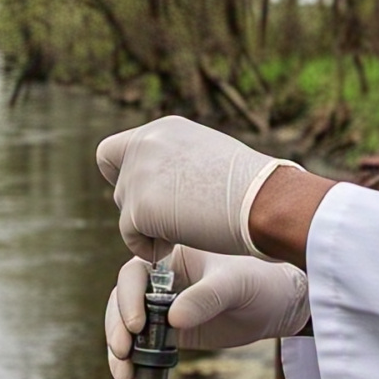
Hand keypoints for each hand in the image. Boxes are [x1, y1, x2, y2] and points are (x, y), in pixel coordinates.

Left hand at [95, 115, 298, 261]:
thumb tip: (160, 185)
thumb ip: (176, 162)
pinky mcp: (139, 207)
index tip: (149, 195)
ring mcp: (139, 174)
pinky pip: (131, 238)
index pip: (112, 151)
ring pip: (125, 215)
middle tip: (178, 221)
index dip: (123, 177)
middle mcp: (145, 144)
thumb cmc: (252, 186)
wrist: (266, 200)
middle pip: (120, 188)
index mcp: (163, 129)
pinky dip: (150, 249)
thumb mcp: (208, 157)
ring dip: (150, 230)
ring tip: (187, 232)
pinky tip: (179, 245)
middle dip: (142, 209)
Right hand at [104, 247, 310, 378]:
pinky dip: (135, 366)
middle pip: (122, 302)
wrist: (278, 305)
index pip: (135, 274)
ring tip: (126, 376)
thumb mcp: (236, 285)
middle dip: (116, 328)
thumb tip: (174, 319)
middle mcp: (159, 282)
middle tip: (123, 352)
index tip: (135, 325)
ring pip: (127, 328)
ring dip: (120, 353)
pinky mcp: (170, 334)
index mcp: (170, 258)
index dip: (128, 298)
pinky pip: (144, 349)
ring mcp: (162, 309)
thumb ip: (207, 297)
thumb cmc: (260, 281)